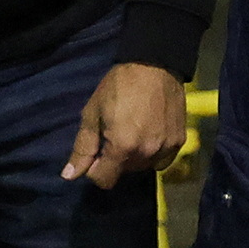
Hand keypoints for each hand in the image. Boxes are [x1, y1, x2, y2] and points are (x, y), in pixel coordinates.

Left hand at [67, 60, 189, 188]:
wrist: (154, 67)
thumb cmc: (117, 87)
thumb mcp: (92, 114)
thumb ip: (82, 148)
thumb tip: (68, 176)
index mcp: (122, 147)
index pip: (104, 180)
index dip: (95, 170)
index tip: (95, 152)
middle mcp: (146, 153)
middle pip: (123, 172)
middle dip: (114, 160)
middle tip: (113, 134)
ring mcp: (166, 148)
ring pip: (142, 166)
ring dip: (133, 157)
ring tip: (131, 130)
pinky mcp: (179, 142)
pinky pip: (161, 160)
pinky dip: (152, 153)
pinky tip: (147, 134)